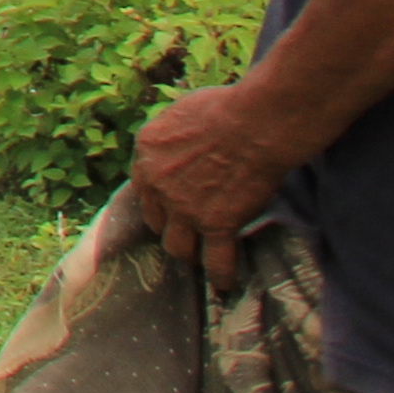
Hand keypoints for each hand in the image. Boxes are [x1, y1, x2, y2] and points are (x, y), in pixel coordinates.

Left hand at [129, 79, 300, 288]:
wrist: (251, 124)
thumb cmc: (223, 108)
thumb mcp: (179, 113)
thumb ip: (172, 137)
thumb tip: (180, 144)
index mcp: (145, 152)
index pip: (142, 187)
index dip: (156, 199)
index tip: (167, 206)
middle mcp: (157, 184)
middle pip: (155, 218)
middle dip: (168, 226)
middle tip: (184, 232)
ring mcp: (184, 209)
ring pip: (177, 246)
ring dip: (187, 253)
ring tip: (199, 258)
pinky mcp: (215, 225)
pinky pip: (216, 261)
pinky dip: (220, 276)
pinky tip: (224, 284)